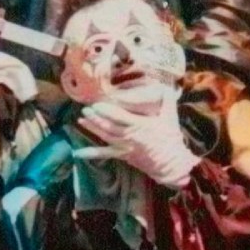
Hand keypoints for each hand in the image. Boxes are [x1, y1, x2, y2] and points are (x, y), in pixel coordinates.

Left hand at [75, 87, 199, 188]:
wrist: (171, 164)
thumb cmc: (171, 139)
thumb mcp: (170, 117)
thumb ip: (168, 100)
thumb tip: (166, 85)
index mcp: (140, 125)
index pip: (119, 116)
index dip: (107, 110)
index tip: (97, 104)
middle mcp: (129, 136)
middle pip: (108, 126)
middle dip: (95, 117)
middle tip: (85, 110)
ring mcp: (125, 147)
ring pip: (105, 136)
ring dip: (92, 128)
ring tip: (81, 121)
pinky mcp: (123, 155)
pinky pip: (105, 154)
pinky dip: (92, 153)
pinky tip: (78, 153)